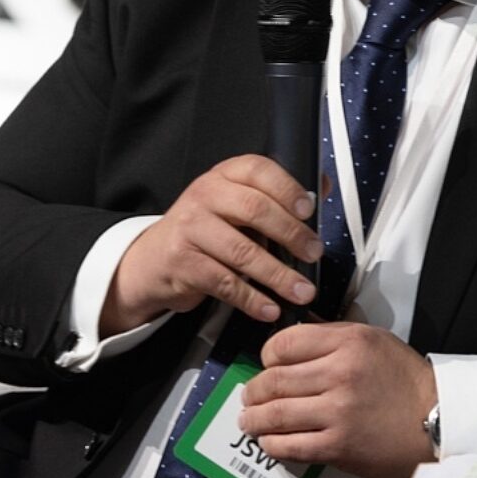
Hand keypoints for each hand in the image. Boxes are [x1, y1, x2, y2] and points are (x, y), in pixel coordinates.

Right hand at [100, 155, 320, 335]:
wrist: (154, 259)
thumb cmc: (205, 230)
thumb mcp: (235, 204)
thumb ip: (276, 196)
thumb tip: (322, 188)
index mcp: (224, 175)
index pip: (258, 170)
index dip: (287, 188)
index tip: (309, 210)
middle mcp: (204, 195)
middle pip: (254, 209)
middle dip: (291, 234)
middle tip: (314, 254)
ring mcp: (190, 228)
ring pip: (242, 251)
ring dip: (278, 275)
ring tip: (301, 291)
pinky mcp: (183, 262)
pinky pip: (225, 283)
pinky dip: (252, 299)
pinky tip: (269, 308)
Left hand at [238, 321, 436, 477]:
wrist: (437, 418)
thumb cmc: (405, 379)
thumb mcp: (372, 338)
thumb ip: (331, 334)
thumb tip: (294, 335)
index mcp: (348, 343)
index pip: (284, 344)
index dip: (267, 355)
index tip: (266, 364)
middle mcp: (341, 374)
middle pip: (274, 380)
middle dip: (254, 391)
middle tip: (250, 396)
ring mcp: (339, 412)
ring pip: (277, 414)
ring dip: (254, 420)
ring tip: (250, 421)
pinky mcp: (340, 446)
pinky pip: (292, 446)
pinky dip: (273, 444)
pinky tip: (270, 442)